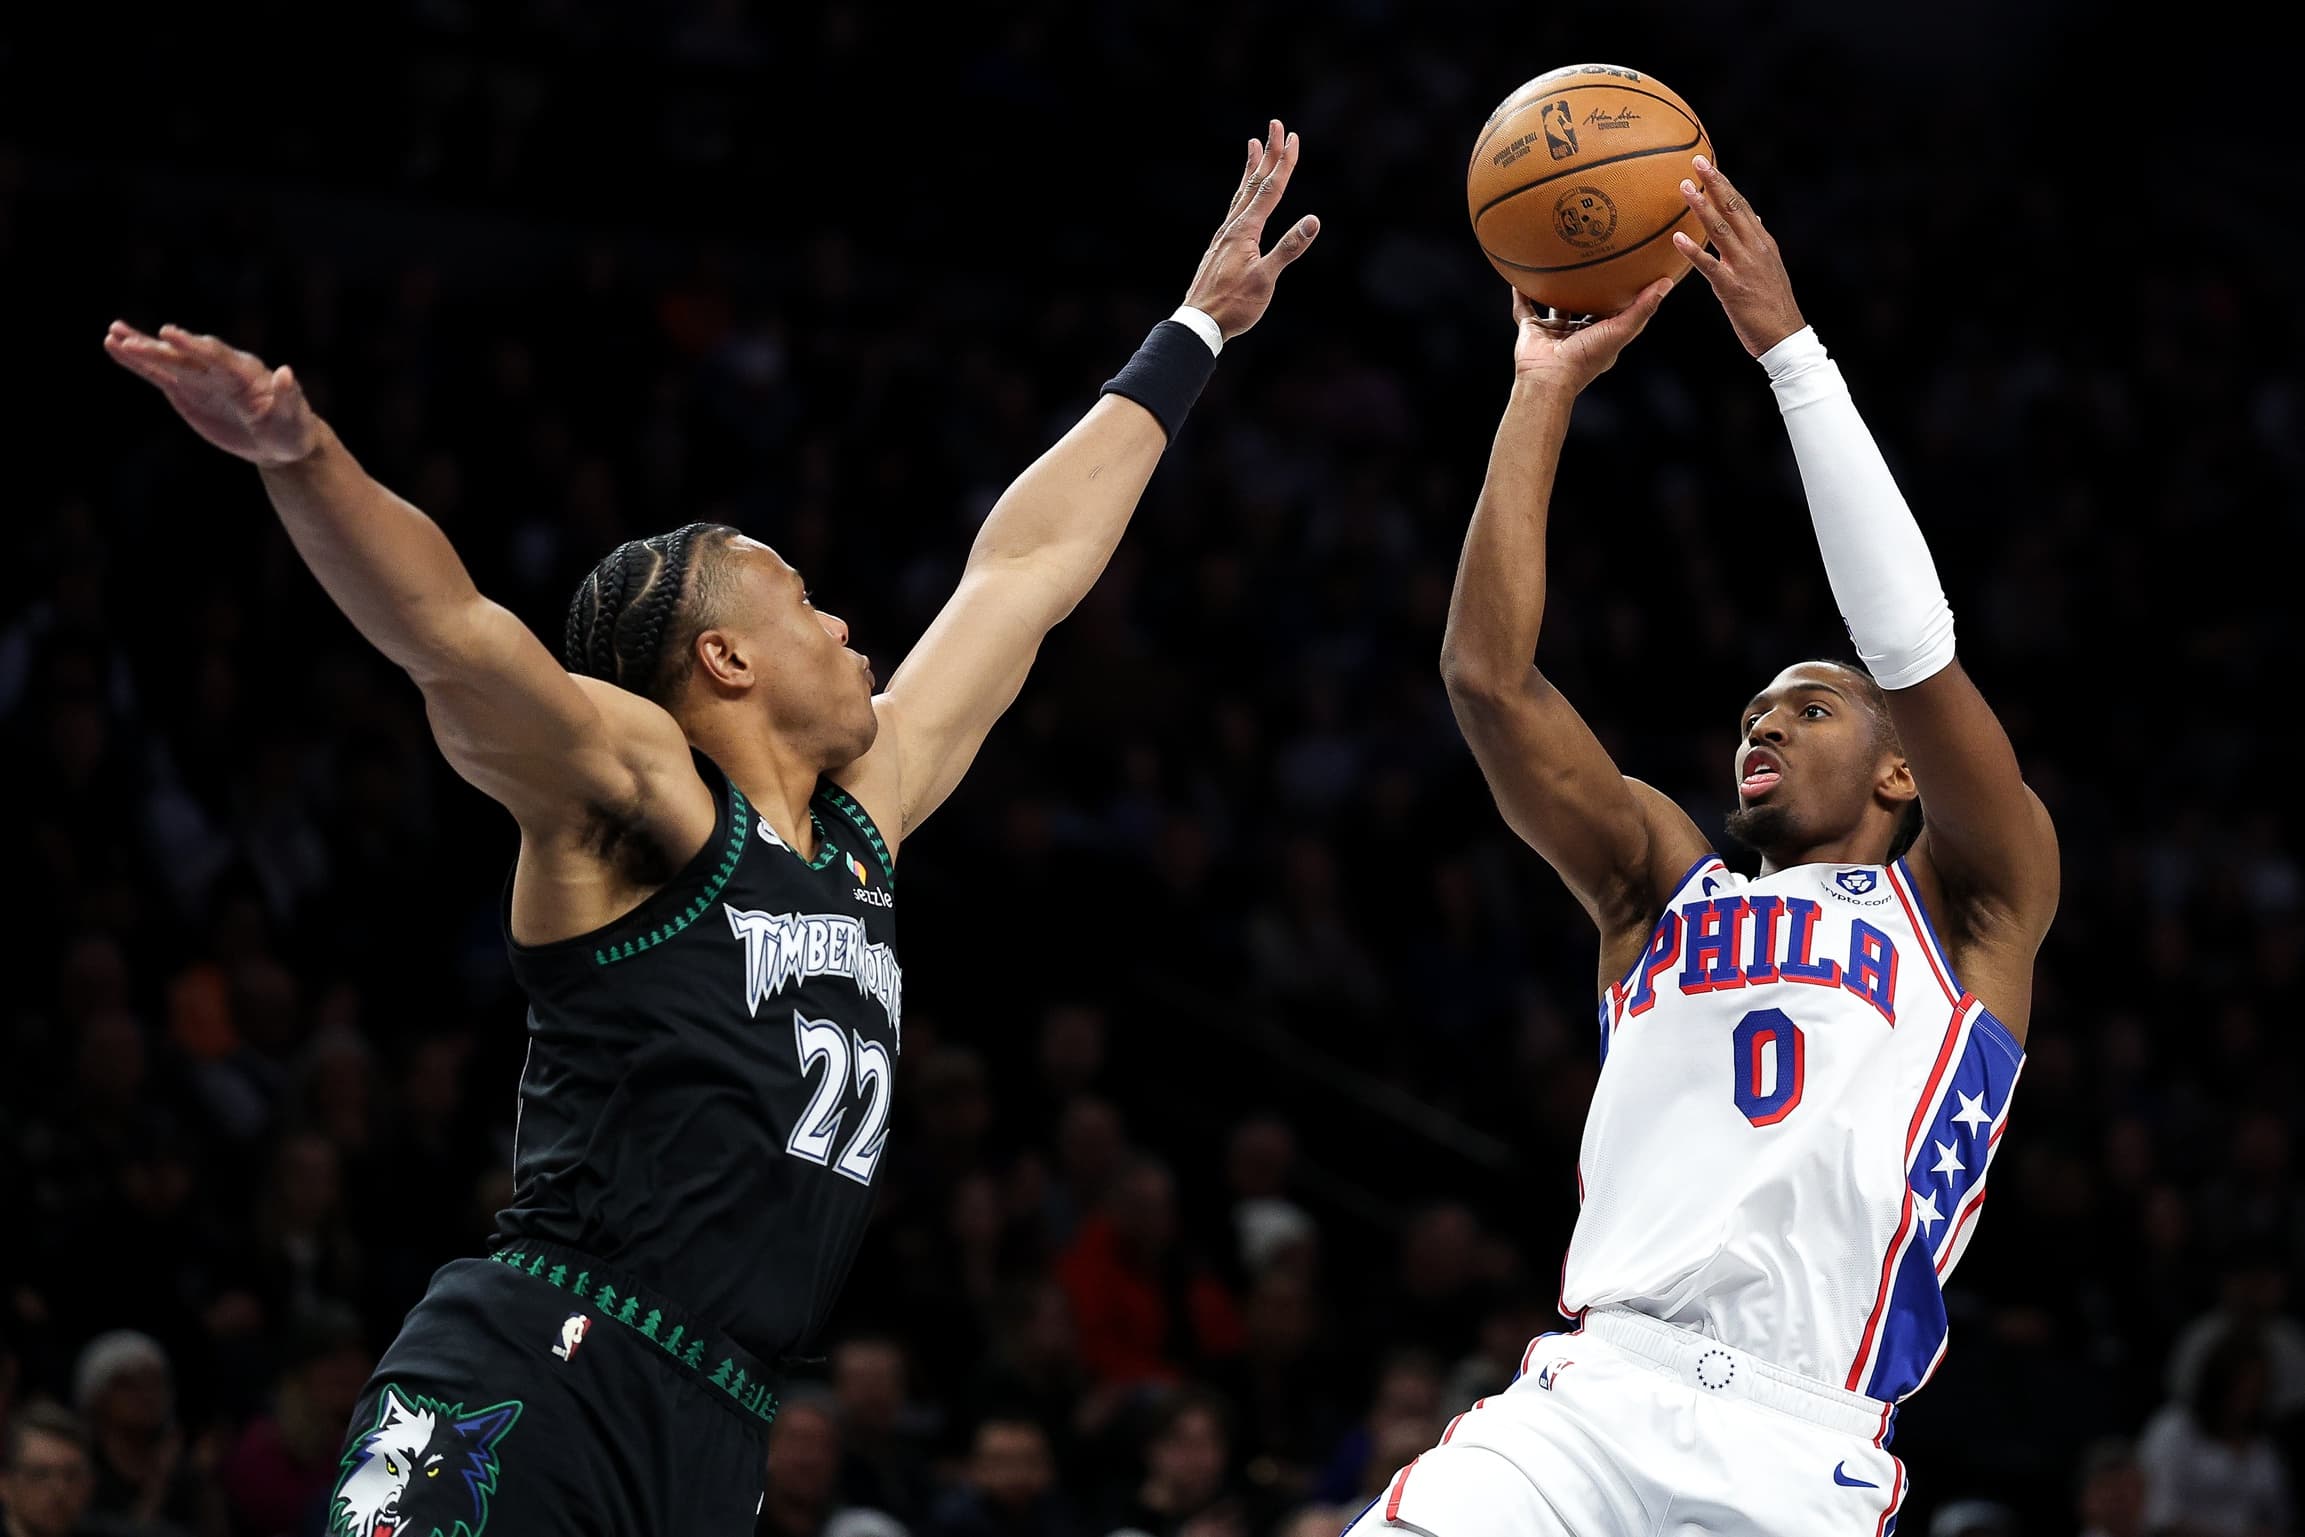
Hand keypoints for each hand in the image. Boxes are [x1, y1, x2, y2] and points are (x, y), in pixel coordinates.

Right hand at [105, 321, 323, 464]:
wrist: (281, 441)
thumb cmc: (291, 429)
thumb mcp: (294, 417)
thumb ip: (287, 395)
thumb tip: (286, 373)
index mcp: (245, 372)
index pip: (215, 355)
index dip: (192, 345)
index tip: (168, 334)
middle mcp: (219, 369)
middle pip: (185, 357)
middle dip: (158, 349)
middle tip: (130, 339)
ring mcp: (200, 378)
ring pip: (167, 361)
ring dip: (140, 348)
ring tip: (112, 334)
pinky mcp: (187, 391)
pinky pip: (159, 374)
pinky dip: (138, 362)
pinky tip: (114, 346)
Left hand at [1180, 119, 1320, 340]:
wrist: (1199, 323)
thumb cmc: (1233, 305)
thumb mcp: (1265, 279)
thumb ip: (1288, 248)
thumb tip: (1313, 221)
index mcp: (1244, 230)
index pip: (1270, 189)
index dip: (1283, 163)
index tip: (1292, 138)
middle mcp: (1232, 227)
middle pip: (1254, 183)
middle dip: (1268, 153)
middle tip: (1275, 125)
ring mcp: (1224, 237)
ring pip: (1241, 194)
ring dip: (1251, 169)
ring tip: (1253, 146)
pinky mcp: (1221, 248)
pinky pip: (1235, 210)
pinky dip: (1242, 193)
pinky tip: (1243, 197)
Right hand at [1509, 279, 1671, 392]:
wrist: (1549, 377)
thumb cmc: (1586, 358)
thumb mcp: (1621, 330)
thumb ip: (1643, 307)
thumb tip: (1667, 282)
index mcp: (1601, 335)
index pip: (1615, 311)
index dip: (1623, 294)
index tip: (1631, 272)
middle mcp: (1578, 333)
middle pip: (1586, 306)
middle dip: (1591, 289)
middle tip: (1595, 262)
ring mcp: (1554, 332)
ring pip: (1556, 305)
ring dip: (1556, 289)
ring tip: (1558, 265)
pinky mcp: (1531, 330)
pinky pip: (1524, 308)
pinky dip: (1520, 294)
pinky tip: (1519, 277)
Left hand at [1671, 157, 1806, 356]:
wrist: (1785, 336)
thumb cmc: (1772, 305)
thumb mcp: (1769, 267)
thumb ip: (1757, 243)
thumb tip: (1752, 218)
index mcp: (1763, 242)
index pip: (1742, 206)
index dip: (1725, 184)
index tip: (1708, 165)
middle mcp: (1755, 249)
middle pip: (1733, 209)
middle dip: (1715, 183)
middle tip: (1696, 162)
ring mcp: (1744, 267)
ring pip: (1720, 230)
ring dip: (1701, 207)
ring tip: (1684, 188)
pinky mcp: (1732, 288)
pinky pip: (1709, 266)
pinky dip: (1693, 250)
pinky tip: (1677, 238)